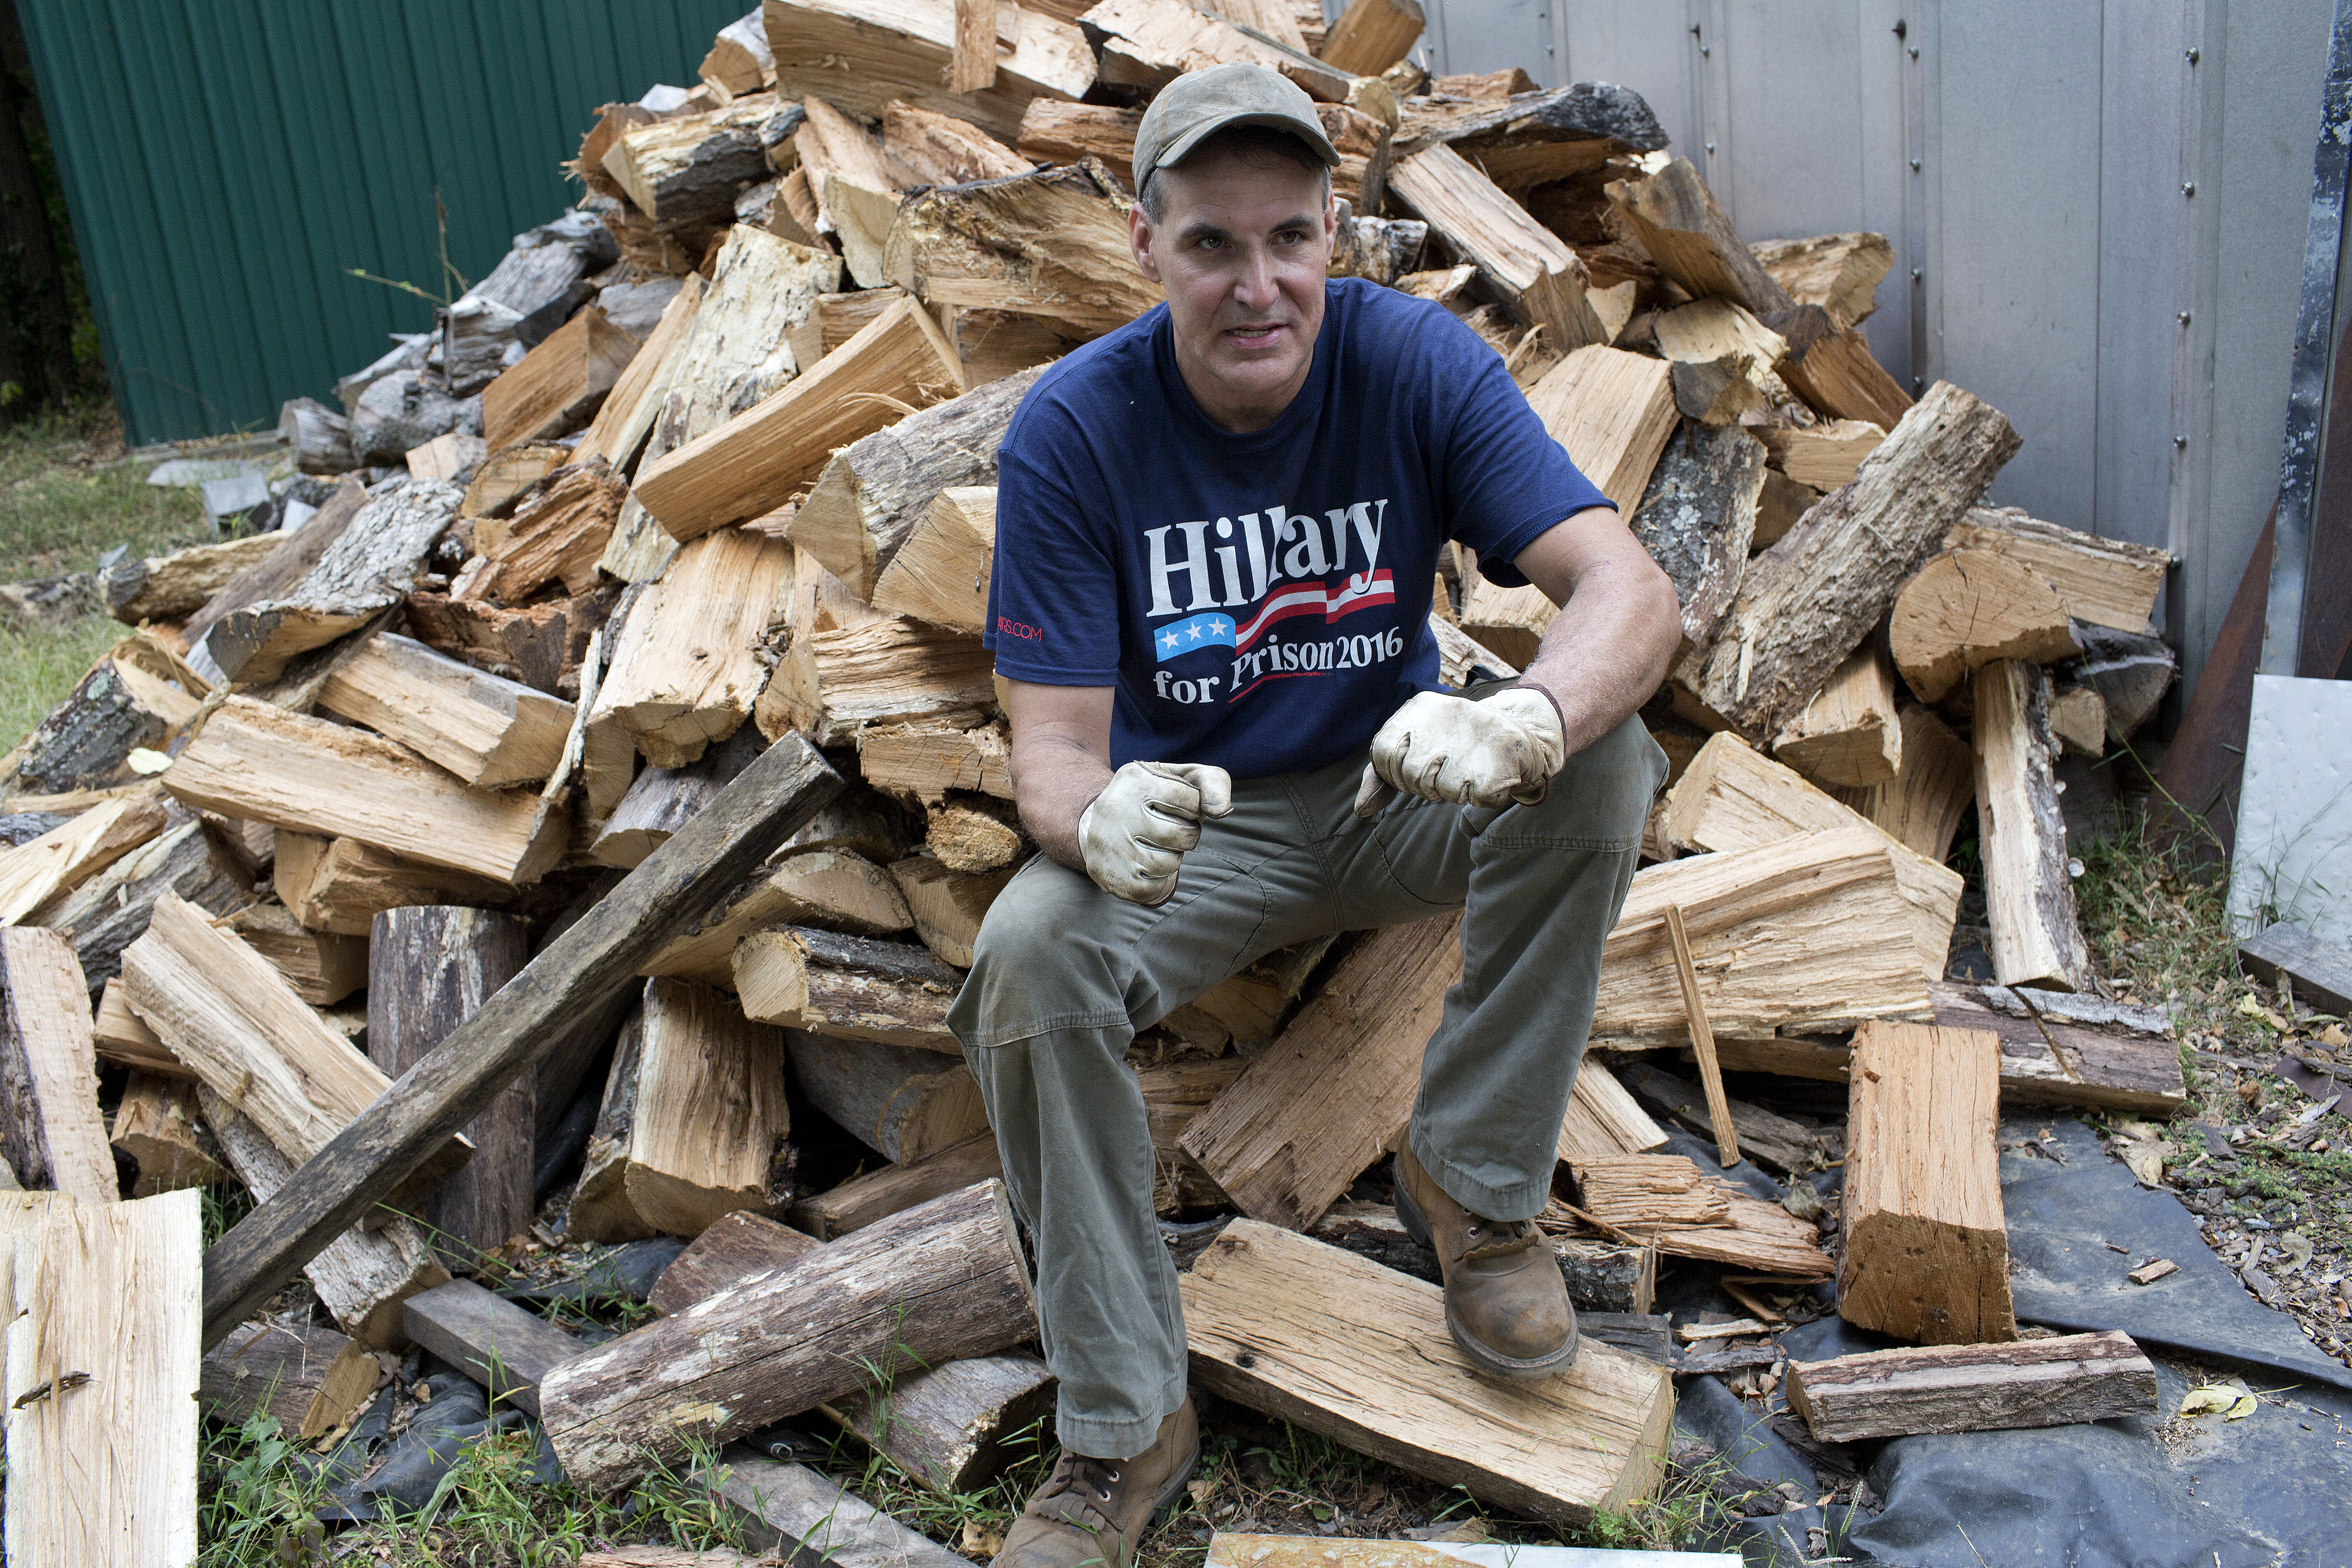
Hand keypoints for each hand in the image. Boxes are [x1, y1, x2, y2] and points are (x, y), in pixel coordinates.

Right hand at [1077, 761, 1234, 904]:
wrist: (1103, 825)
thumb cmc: (1156, 801)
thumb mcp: (1183, 780)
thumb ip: (1212, 783)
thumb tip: (1222, 810)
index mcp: (1135, 777)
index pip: (1189, 798)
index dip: (1195, 808)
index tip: (1182, 808)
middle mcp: (1115, 807)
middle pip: (1180, 834)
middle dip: (1187, 836)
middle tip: (1172, 831)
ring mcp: (1108, 842)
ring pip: (1167, 864)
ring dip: (1173, 860)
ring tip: (1158, 848)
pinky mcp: (1106, 873)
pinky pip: (1150, 890)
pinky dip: (1159, 882)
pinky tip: (1148, 868)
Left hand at [1356, 689, 1564, 813]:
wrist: (1523, 732)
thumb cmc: (1459, 747)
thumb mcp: (1416, 751)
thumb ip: (1383, 777)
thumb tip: (1361, 810)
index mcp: (1418, 707)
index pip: (1383, 753)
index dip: (1398, 773)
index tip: (1421, 766)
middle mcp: (1445, 712)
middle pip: (1411, 774)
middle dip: (1427, 784)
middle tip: (1450, 770)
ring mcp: (1475, 734)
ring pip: (1441, 788)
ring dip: (1455, 791)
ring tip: (1470, 770)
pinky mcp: (1500, 758)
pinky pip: (1475, 798)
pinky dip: (1482, 796)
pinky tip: (1489, 777)